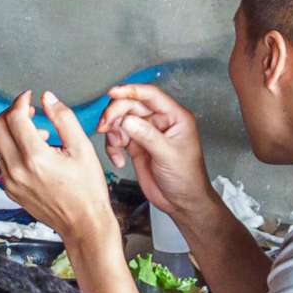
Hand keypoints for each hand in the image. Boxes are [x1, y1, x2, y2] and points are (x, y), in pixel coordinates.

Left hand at [0, 91, 117, 249]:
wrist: (83, 224)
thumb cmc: (88, 190)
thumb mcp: (83, 149)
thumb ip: (64, 118)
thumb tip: (48, 98)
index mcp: (35, 158)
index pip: (14, 117)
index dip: (21, 101)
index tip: (30, 97)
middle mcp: (17, 170)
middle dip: (10, 113)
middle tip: (28, 111)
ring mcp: (10, 181)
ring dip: (11, 132)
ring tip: (38, 134)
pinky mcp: (9, 189)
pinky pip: (1, 161)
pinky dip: (12, 149)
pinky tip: (34, 152)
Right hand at [97, 83, 215, 217]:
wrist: (181, 202)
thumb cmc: (187, 178)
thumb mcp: (168, 155)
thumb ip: (147, 136)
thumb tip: (127, 120)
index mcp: (174, 117)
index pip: (151, 95)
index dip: (131, 90)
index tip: (113, 92)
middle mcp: (160, 122)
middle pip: (131, 106)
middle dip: (115, 114)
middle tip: (105, 125)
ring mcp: (146, 133)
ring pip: (121, 120)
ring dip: (112, 131)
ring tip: (115, 145)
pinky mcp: (136, 145)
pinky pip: (117, 137)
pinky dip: (113, 147)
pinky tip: (118, 159)